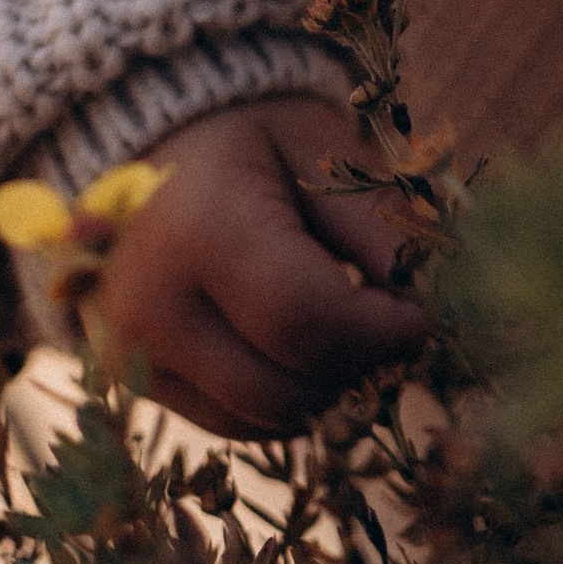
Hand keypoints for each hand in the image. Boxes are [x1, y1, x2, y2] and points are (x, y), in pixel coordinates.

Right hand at [84, 92, 427, 439]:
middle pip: (284, 387)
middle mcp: (151, 303)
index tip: (421, 317)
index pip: (305, 320)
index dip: (379, 333)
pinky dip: (280, 398)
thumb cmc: (252, 139)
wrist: (158, 143)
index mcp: (201, 228)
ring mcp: (134, 354)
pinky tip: (294, 342)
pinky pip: (232, 424)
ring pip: (262, 419)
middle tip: (390, 324)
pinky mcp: (134, 384)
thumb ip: (375, 221)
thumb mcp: (320, 150)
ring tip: (342, 324)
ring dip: (322, 388)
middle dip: (358, 366)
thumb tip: (428, 301)